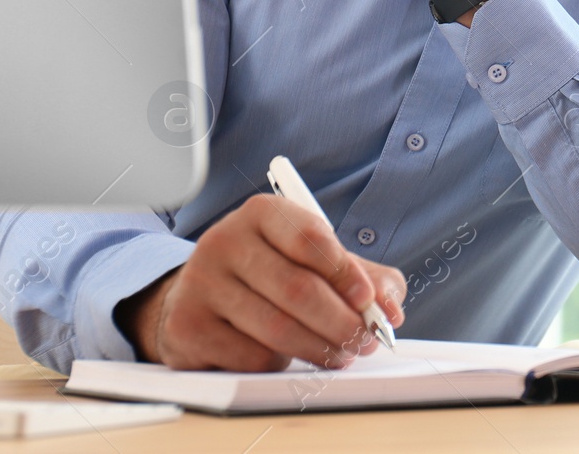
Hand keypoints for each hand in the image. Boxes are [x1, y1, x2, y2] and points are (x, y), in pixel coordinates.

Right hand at [116, 194, 405, 370]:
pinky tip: (289, 357)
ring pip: (276, 328)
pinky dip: (281, 364)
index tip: (369, 302)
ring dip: (319, 349)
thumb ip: (366, 278)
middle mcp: (225, 240)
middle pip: (297, 289)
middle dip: (342, 323)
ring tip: (339, 355)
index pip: (311, 239)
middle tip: (364, 341)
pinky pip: (250, 356)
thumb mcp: (320, 261)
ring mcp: (200, 283)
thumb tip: (390, 310)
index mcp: (263, 213)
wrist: (203, 295)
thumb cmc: (274, 273)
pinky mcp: (187, 326)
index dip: (346, 274)